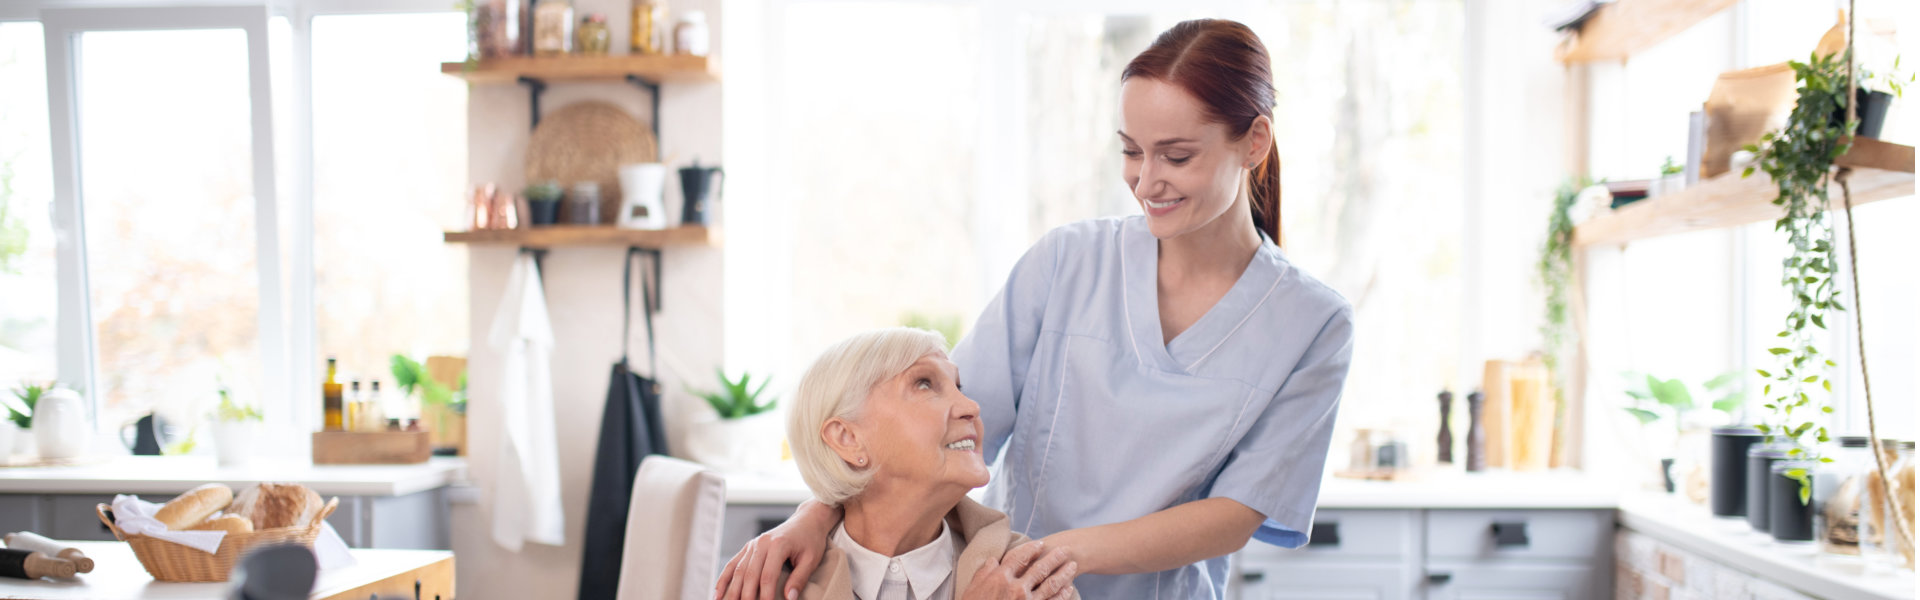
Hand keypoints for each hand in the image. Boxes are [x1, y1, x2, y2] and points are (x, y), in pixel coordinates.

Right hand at [715, 505, 834, 599]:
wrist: (806, 520)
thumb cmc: (811, 541)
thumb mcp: (811, 559)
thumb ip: (800, 579)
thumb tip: (789, 598)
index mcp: (778, 545)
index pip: (768, 576)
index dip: (766, 595)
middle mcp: (761, 543)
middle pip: (750, 575)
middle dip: (746, 596)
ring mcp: (752, 544)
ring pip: (738, 571)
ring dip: (732, 591)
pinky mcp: (748, 547)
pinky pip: (732, 564)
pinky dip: (723, 580)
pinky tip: (718, 595)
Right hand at [961, 540, 1077, 599]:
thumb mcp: (972, 588)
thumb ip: (984, 572)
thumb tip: (994, 559)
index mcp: (1000, 578)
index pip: (1019, 557)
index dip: (1031, 549)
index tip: (1040, 544)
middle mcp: (1016, 588)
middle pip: (1040, 568)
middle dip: (1055, 557)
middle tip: (1066, 549)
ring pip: (1050, 585)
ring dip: (1063, 574)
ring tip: (1072, 566)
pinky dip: (1062, 595)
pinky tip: (1069, 589)